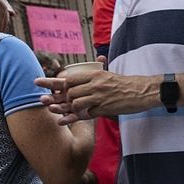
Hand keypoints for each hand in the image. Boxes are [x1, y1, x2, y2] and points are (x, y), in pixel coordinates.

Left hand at [36, 70, 154, 124]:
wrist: (145, 91)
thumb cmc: (128, 83)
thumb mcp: (111, 74)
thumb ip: (99, 71)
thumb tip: (95, 62)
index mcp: (95, 74)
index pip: (69, 77)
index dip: (53, 81)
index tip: (39, 82)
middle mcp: (96, 84)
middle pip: (69, 91)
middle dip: (57, 97)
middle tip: (46, 100)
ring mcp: (100, 97)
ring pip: (75, 103)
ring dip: (65, 108)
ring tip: (56, 110)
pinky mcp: (105, 108)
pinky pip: (85, 114)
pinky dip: (73, 118)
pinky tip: (63, 120)